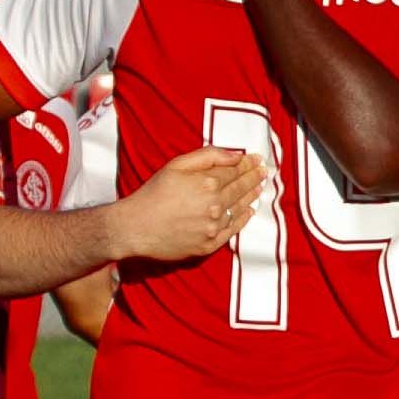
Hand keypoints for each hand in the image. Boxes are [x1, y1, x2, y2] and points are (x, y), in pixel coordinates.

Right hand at [106, 146, 265, 263]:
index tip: (256, 159)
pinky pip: (232, 230)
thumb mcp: (176, 165)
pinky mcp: (209, 244)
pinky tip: (249, 212)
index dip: (247, 164)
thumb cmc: (152, 193)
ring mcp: (214, 226)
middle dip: (253, 178)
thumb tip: (235, 155)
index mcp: (208, 183)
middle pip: (240, 189)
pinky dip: (243, 220)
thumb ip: (208, 156)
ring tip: (259, 188)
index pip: (234, 171)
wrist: (135, 228)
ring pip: (239, 209)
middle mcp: (215, 205)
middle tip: (264, 172)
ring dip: (251, 197)